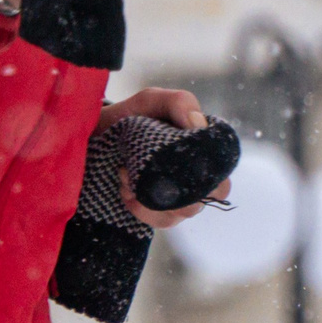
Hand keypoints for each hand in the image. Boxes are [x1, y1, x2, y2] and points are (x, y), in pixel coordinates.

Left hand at [101, 87, 230, 228]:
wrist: (99, 135)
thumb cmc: (132, 116)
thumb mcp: (152, 101)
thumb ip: (179, 102)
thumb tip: (197, 125)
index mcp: (204, 151)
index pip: (223, 175)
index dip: (207, 174)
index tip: (173, 157)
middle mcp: (196, 178)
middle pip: (208, 198)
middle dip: (179, 189)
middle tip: (146, 170)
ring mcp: (178, 198)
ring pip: (184, 213)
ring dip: (154, 196)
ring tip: (126, 173)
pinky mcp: (158, 212)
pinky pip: (162, 222)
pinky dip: (142, 208)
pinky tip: (126, 190)